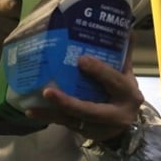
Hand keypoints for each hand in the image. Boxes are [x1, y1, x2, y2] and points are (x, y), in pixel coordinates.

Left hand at [25, 50, 143, 141]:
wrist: (127, 126)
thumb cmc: (122, 94)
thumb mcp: (126, 74)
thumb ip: (123, 53)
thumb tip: (125, 27)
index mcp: (128, 95)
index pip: (114, 82)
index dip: (99, 71)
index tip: (80, 60)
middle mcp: (116, 115)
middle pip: (90, 110)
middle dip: (68, 102)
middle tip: (47, 91)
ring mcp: (99, 128)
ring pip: (73, 120)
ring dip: (52, 114)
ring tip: (32, 107)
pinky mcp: (86, 133)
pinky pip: (66, 125)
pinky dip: (49, 118)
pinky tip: (32, 111)